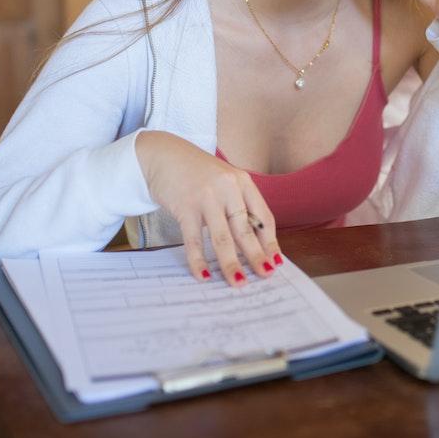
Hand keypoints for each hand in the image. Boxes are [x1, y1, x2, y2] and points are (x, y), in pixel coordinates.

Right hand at [135, 131, 281, 287]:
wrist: (163, 155)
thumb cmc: (198, 174)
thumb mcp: (225, 182)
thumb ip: (238, 205)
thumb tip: (253, 244)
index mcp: (243, 182)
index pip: (264, 217)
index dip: (270, 242)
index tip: (275, 262)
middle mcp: (228, 188)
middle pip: (246, 229)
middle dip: (256, 256)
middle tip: (265, 276)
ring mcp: (207, 196)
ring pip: (223, 237)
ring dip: (231, 263)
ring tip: (238, 282)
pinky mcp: (185, 206)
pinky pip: (193, 239)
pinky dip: (199, 260)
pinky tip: (204, 275)